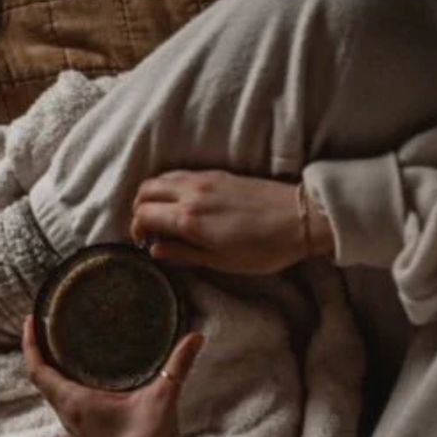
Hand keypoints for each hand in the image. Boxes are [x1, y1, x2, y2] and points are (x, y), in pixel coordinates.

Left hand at [21, 315, 203, 436]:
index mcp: (75, 402)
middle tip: (47, 327)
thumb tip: (195, 337)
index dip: (30, 344)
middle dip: (41, 352)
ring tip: (62, 347)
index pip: (38, 370)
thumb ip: (178, 366)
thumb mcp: (163, 398)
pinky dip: (66, 385)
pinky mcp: (88, 433)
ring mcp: (77, 426)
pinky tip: (85, 377)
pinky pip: (67, 404)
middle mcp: (69, 414)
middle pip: (42, 379)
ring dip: (52, 371)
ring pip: (54, 393)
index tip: (31, 321)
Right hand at [130, 169, 333, 275]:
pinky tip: (180, 203)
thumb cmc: (264, 248)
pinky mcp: (218, 174)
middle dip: (138, 209)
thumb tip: (156, 250)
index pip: (143, 215)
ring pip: (161, 177)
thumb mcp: (221, 262)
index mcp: (190, 219)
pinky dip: (169, 186)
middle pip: (145, 190)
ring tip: (162, 216)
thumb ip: (184, 254)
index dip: (136, 230)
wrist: (300, 218)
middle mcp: (192, 193)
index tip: (144, 243)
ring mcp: (205, 179)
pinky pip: (180, 174)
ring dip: (153, 195)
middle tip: (147, 228)